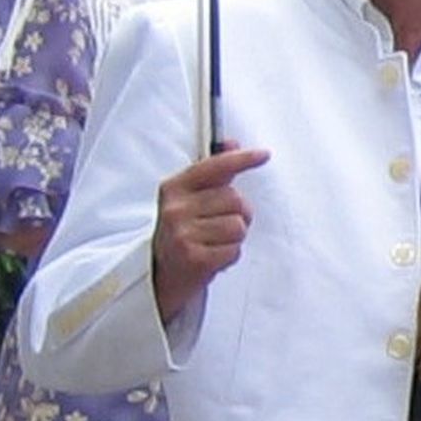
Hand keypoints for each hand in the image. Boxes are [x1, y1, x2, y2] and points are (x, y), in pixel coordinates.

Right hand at [152, 142, 269, 322]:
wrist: (157, 277)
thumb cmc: (179, 234)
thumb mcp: (188, 199)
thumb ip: (212, 172)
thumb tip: (232, 144)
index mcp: (174, 189)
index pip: (214, 167)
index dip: (242, 159)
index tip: (263, 155)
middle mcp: (175, 209)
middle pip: (236, 200)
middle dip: (238, 214)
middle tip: (219, 226)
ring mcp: (183, 234)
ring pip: (238, 226)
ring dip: (234, 238)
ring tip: (214, 243)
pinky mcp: (194, 258)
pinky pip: (234, 250)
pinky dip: (229, 256)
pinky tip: (212, 258)